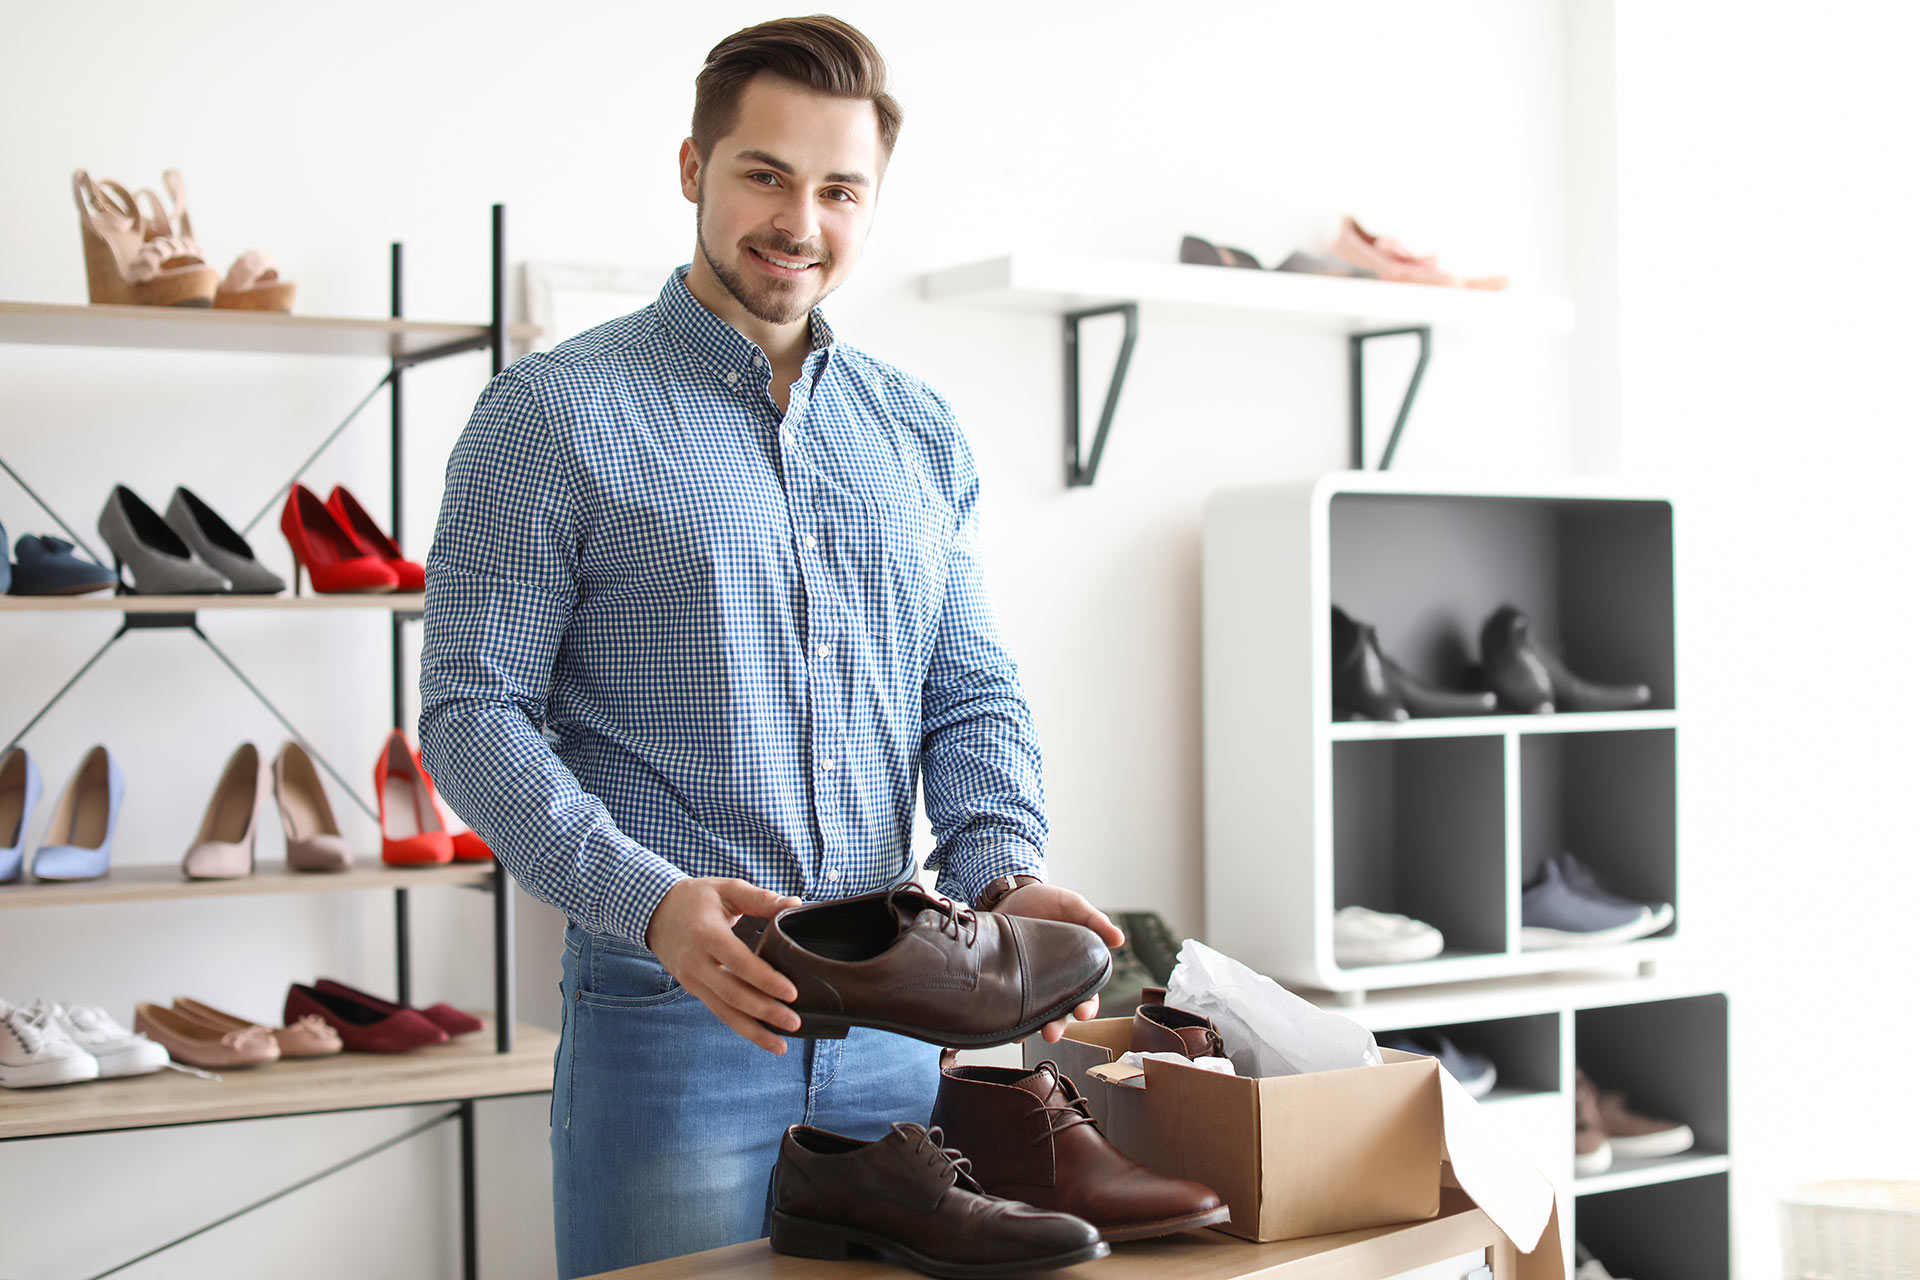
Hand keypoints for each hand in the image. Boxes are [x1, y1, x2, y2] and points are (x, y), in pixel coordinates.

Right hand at [645, 878, 803, 1054]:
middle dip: (764, 1012)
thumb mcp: (726, 889)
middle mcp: (696, 961)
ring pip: (724, 1011)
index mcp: (706, 933)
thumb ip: (760, 898)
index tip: (791, 992)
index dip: (765, 980)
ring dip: (753, 1031)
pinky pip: (718, 1010)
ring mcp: (692, 979)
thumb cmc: (696, 898)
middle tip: (794, 1022)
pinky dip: (740, 1026)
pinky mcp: (693, 989)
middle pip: (732, 994)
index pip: (738, 962)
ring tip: (781, 1045)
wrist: (655, 911)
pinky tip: (761, 1036)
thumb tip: (794, 904)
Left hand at [991, 882, 1124, 1042]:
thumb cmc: (1047, 901)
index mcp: (1075, 967)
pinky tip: (1005, 1025)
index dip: (1087, 1007)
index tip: (1083, 1011)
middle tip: (1052, 1032)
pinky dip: (1007, 1018)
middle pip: (1061, 1012)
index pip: (1086, 995)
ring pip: (1035, 1013)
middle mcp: (1053, 980)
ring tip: (1028, 1034)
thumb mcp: (1073, 906)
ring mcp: (1029, 982)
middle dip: (1059, 1026)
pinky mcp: (1007, 980)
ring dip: (1033, 1027)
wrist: (1010, 893)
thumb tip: (1119, 939)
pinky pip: (1007, 1004)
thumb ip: (1095, 921)